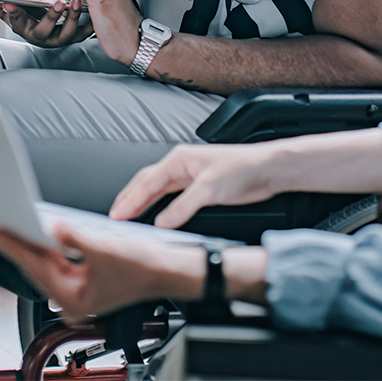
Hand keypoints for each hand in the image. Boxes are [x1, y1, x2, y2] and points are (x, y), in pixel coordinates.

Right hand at [0, 0, 92, 48]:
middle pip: (44, 30)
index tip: (9, 2)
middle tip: (57, 2)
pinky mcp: (76, 35)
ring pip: (66, 32)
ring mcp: (59, 38)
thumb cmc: (25, 14)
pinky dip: (87, 22)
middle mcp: (40, 37)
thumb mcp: (5, 5)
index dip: (12, 13)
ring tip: (75, 1)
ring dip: (72, 17)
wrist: (49, 27)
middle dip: (50, 17)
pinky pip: (83, 32)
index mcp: (22, 28)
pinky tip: (91, 7)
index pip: (15, 21)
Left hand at [0, 223, 202, 322]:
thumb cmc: (145, 268)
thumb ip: (74, 239)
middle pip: (36, 266)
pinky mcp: (84, 280)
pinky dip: (46, 247)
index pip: (35, 267)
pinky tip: (36, 234)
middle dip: (16, 245)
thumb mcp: (105, 248)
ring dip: (29, 245)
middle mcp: (72, 299)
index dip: (12, 246)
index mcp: (74, 300)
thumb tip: (52, 228)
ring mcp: (78, 290)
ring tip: (8, 228)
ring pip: (45, 263)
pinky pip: (57, 261)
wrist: (169, 270)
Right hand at [110, 142, 287, 228]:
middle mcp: (181, 166)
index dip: (130, 200)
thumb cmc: (242, 167)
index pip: (147, 182)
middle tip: (115, 217)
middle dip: (129, 200)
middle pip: (147, 183)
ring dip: (142, 203)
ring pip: (158, 190)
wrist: (266, 169)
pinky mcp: (200, 187)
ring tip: (127, 216)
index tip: (117, 214)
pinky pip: (172, 197)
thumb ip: (183, 206)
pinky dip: (160, 207)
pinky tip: (155, 216)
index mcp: (179, 159)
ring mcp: (190, 176)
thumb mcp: (209, 188)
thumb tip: (162, 221)